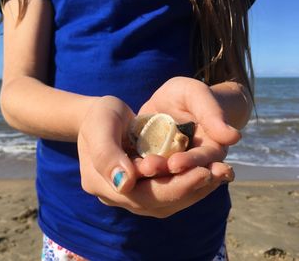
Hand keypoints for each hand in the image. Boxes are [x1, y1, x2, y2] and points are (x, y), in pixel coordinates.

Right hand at [77, 96, 233, 217]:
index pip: (138, 194)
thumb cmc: (101, 115)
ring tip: (219, 174)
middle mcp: (115, 195)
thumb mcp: (101, 125)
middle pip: (155, 202)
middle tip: (217, 172)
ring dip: (193, 189)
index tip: (202, 172)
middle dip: (188, 188)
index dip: (172, 187)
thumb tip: (125, 183)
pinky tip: (209, 174)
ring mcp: (130, 194)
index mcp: (98, 182)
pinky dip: (189, 185)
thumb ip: (106, 154)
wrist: (103, 117)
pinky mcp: (144, 188)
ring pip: (165, 202)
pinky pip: (168, 194)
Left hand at [138, 76, 240, 172]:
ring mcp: (169, 167)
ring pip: (162, 179)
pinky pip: (144, 173)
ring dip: (150, 178)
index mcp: (209, 149)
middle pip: (182, 176)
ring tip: (136, 169)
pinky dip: (136, 173)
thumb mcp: (197, 95)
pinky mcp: (149, 166)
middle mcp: (191, 163)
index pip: (204, 160)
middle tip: (149, 167)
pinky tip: (125, 170)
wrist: (168, 103)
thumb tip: (233, 137)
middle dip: (166, 174)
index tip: (175, 163)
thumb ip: (213, 112)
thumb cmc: (187, 95)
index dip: (191, 163)